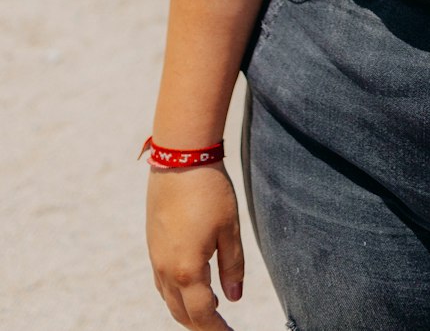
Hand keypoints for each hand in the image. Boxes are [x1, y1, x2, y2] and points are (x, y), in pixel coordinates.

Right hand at [147, 163, 245, 329]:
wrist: (180, 158)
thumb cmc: (210, 191)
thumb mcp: (230, 229)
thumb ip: (232, 267)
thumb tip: (234, 298)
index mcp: (187, 270)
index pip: (202, 315)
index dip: (217, 330)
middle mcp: (166, 269)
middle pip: (181, 312)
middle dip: (201, 325)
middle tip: (221, 328)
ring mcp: (155, 257)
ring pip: (168, 299)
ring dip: (186, 311)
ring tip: (209, 311)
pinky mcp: (152, 243)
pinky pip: (161, 282)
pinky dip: (175, 293)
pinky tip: (190, 286)